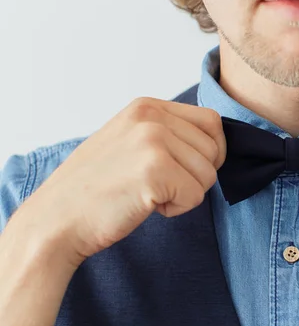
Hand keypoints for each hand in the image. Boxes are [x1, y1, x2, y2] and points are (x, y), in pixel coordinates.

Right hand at [18, 97, 225, 261]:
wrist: (56, 219)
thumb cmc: (95, 188)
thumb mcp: (129, 141)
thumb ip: (166, 133)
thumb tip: (215, 141)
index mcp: (146, 107)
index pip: (211, 121)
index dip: (210, 151)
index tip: (187, 170)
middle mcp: (151, 117)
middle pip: (214, 149)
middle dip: (196, 176)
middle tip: (159, 186)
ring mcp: (153, 141)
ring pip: (208, 174)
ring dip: (185, 193)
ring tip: (148, 194)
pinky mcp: (155, 170)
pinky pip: (196, 196)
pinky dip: (176, 209)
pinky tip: (145, 206)